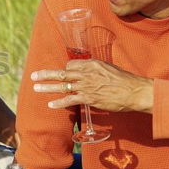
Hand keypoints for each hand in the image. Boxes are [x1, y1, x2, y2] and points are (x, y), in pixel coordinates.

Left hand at [31, 59, 152, 112]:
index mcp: (91, 64)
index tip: (62, 73)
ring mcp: (86, 86)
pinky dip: (59, 102)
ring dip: (47, 87)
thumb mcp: (108, 68)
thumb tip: (87, 73)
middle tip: (34, 76)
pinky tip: (51, 104)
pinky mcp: (88, 98)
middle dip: (46, 74)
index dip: (66, 69)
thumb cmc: (125, 80)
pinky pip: (70, 100)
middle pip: (62, 73)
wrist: (135, 91)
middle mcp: (86, 73)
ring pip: (62, 86)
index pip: (71, 64)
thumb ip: (95, 70)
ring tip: (36, 88)